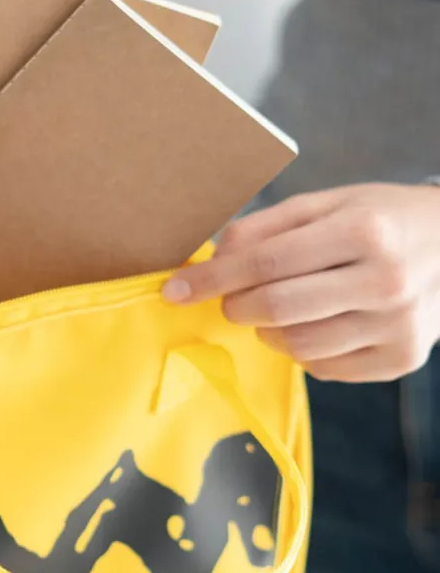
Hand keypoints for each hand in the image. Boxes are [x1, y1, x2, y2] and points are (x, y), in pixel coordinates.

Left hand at [162, 183, 439, 381]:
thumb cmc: (380, 220)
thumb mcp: (328, 203)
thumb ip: (266, 227)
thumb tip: (213, 259)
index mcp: (363, 231)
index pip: (265, 262)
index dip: (210, 279)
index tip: (172, 289)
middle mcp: (385, 281)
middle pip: (275, 309)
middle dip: (234, 306)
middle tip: (232, 298)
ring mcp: (397, 326)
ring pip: (295, 346)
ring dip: (266, 330)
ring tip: (278, 307)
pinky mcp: (400, 360)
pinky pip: (322, 369)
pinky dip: (302, 350)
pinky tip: (315, 324)